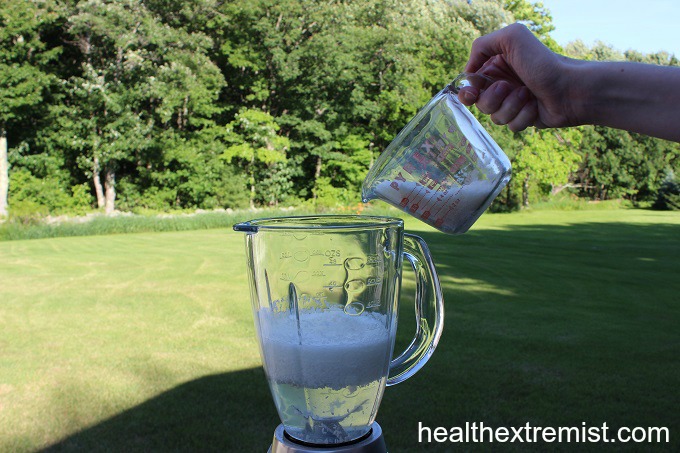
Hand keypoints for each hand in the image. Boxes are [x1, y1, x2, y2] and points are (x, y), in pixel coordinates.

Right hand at [458, 23, 576, 131]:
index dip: (467, 92)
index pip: (470, 83)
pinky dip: (522, 117)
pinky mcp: (523, 118)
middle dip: (492, 98)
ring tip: (528, 94)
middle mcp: (503, 83)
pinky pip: (510, 126)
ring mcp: (513, 102)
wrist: (571, 89)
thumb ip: (482, 45)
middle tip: (507, 87)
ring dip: (510, 107)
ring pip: (494, 117)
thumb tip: (468, 71)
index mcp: (497, 65)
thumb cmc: (543, 63)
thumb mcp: (512, 37)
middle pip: (479, 102)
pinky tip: (535, 107)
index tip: (472, 94)